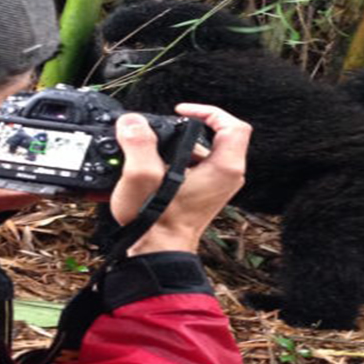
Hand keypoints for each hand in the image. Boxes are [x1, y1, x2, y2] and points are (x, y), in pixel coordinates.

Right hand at [109, 104, 250, 255]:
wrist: (158, 252)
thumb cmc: (156, 224)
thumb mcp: (142, 178)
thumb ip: (138, 144)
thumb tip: (132, 123)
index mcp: (224, 168)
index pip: (231, 125)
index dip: (208, 111)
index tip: (182, 112)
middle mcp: (226, 176)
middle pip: (214, 136)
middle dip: (184, 130)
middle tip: (161, 134)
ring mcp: (216, 185)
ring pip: (200, 151)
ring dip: (175, 147)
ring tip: (150, 154)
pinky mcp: (203, 193)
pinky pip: (193, 166)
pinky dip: (175, 161)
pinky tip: (154, 169)